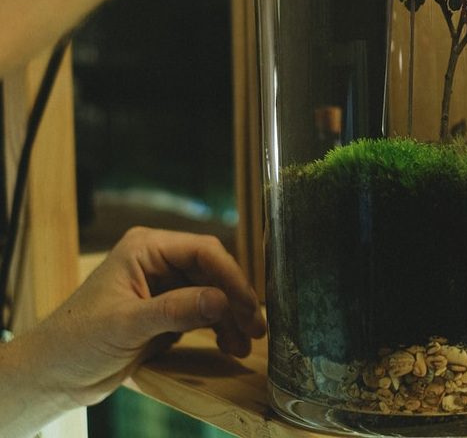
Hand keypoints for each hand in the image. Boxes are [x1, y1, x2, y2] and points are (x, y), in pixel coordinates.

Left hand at [13, 227, 264, 407]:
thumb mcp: (126, 326)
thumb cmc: (75, 343)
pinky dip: (218, 327)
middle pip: (213, 271)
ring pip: (212, 293)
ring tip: (246, 343)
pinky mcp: (166, 310)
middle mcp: (158, 261)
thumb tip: (222, 300)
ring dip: (231, 317)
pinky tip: (230, 344)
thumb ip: (175, 310)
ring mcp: (163, 286)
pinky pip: (202, 312)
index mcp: (146, 248)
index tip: (249, 305)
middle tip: (256, 326)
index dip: (231, 277)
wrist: (50, 377)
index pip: (203, 251)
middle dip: (235, 299)